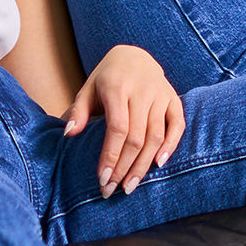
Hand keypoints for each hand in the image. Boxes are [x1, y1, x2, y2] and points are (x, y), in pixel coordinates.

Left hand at [62, 45, 185, 197]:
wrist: (134, 55)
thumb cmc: (106, 78)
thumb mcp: (88, 89)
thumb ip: (78, 111)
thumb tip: (69, 134)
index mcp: (117, 88)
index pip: (117, 129)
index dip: (111, 156)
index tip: (103, 178)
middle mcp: (142, 91)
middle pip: (136, 138)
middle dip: (124, 167)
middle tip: (112, 189)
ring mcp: (160, 94)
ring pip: (156, 136)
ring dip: (144, 165)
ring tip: (130, 186)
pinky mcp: (173, 99)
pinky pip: (177, 125)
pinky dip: (171, 146)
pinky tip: (159, 164)